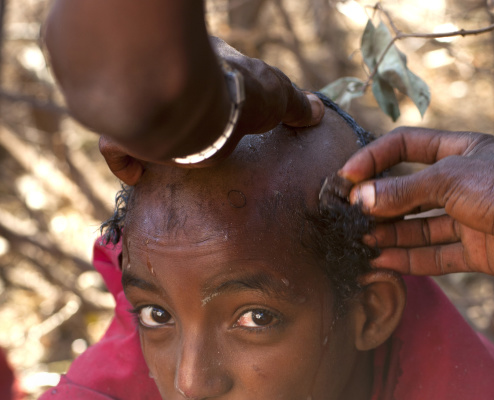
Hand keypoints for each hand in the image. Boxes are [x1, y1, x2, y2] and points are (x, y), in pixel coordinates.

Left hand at [100, 39, 323, 183]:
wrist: (182, 103)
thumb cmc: (230, 93)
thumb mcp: (272, 96)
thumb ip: (293, 105)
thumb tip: (317, 112)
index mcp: (199, 68)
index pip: (205, 79)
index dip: (214, 95)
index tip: (220, 117)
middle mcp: (162, 82)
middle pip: (169, 103)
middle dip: (180, 124)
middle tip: (192, 149)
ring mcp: (139, 109)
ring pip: (138, 125)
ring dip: (149, 144)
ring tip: (165, 166)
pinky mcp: (121, 133)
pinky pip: (115, 149)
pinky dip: (125, 164)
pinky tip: (137, 176)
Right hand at [338, 127, 493, 277]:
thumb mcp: (451, 180)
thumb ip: (403, 191)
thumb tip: (360, 199)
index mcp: (461, 152)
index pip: (406, 147)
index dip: (374, 158)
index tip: (346, 178)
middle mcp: (462, 185)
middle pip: (409, 192)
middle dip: (377, 204)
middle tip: (346, 217)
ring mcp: (468, 220)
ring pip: (418, 228)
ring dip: (387, 236)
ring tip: (357, 243)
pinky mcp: (475, 253)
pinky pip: (433, 256)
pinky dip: (406, 260)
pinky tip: (380, 262)